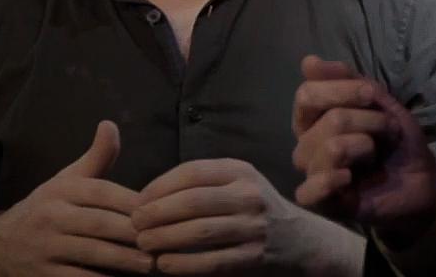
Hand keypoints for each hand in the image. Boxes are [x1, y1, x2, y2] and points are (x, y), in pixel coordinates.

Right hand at [0, 120, 155, 276]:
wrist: (0, 246)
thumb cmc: (47, 208)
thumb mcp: (66, 180)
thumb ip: (96, 157)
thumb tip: (111, 124)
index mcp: (62, 190)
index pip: (102, 192)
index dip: (132, 202)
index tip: (159, 211)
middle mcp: (53, 216)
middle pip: (100, 224)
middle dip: (132, 233)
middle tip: (161, 240)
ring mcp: (47, 247)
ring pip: (92, 253)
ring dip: (124, 260)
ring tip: (151, 264)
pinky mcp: (45, 275)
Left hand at [132, 158, 358, 275]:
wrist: (301, 240)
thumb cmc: (255, 208)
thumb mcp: (238, 182)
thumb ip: (203, 183)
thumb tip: (150, 194)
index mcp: (240, 171)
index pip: (192, 172)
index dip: (159, 186)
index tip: (137, 199)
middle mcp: (249, 195)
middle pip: (193, 201)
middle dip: (157, 213)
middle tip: (134, 223)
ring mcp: (254, 227)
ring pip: (200, 232)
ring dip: (166, 238)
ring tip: (143, 243)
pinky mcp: (254, 257)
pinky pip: (212, 262)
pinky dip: (184, 264)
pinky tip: (165, 264)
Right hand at [290, 55, 435, 247]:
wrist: (421, 178)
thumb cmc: (394, 138)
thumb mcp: (376, 101)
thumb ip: (344, 79)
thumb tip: (308, 62)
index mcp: (313, 118)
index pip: (307, 94)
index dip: (342, 90)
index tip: (372, 95)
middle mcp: (307, 144)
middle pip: (327, 120)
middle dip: (366, 120)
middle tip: (387, 129)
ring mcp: (314, 174)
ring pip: (329, 149)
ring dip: (364, 145)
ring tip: (377, 153)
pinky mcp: (326, 203)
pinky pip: (308, 192)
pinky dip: (328, 181)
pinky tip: (348, 179)